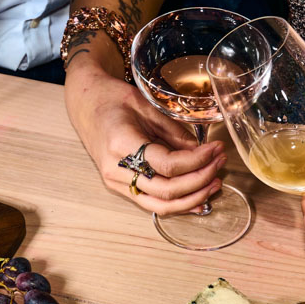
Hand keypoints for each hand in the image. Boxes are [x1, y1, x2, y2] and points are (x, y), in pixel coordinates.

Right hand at [65, 60, 224, 214]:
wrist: (84, 104)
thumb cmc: (112, 99)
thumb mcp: (146, 106)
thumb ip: (173, 131)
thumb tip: (201, 152)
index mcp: (121, 143)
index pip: (167, 165)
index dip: (197, 161)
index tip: (216, 149)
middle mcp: (116, 168)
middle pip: (167, 190)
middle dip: (200, 180)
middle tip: (220, 164)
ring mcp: (116, 182)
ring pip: (160, 204)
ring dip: (192, 198)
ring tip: (215, 183)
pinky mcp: (120, 187)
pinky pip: (152, 203)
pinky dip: (178, 205)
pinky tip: (199, 199)